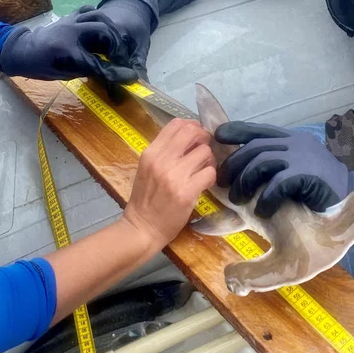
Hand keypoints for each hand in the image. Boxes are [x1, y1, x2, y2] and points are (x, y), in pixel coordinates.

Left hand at [0, 5, 138, 82]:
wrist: (21, 50)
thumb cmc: (41, 66)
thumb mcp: (65, 74)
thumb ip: (90, 70)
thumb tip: (114, 75)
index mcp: (65, 51)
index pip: (96, 63)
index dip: (115, 72)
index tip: (129, 78)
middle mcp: (69, 31)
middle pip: (103, 31)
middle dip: (116, 45)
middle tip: (120, 58)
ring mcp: (70, 20)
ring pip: (98, 16)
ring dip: (111, 29)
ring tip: (114, 42)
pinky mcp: (70, 16)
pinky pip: (88, 10)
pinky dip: (98, 18)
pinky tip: (101, 28)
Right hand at [123, 118, 216, 247]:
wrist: (142, 228)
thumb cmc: (145, 199)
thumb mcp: (147, 168)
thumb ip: (165, 152)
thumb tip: (191, 137)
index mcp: (151, 153)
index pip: (176, 124)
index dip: (192, 126)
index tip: (197, 136)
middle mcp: (162, 160)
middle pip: (192, 132)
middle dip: (204, 138)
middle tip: (204, 150)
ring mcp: (175, 175)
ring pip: (205, 152)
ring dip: (209, 160)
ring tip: (203, 170)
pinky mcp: (187, 191)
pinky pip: (210, 172)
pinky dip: (211, 177)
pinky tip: (204, 183)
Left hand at [215, 122, 353, 218]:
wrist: (351, 199)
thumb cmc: (320, 190)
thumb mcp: (295, 173)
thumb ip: (275, 169)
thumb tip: (243, 177)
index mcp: (292, 140)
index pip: (259, 130)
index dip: (237, 131)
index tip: (217, 135)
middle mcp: (296, 143)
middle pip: (255, 147)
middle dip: (234, 165)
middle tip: (224, 184)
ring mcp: (302, 156)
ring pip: (262, 161)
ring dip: (245, 182)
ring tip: (239, 200)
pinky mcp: (308, 174)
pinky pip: (278, 183)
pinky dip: (266, 198)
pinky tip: (263, 211)